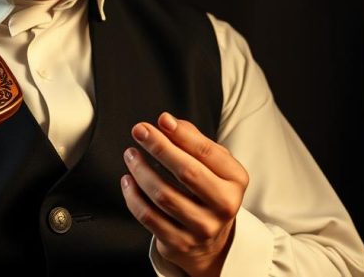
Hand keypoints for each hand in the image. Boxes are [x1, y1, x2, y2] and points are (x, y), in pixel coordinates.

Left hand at [120, 112, 248, 276]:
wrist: (210, 242)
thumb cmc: (208, 192)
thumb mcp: (214, 165)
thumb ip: (194, 141)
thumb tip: (168, 123)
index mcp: (235, 180)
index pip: (207, 152)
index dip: (182, 134)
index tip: (162, 120)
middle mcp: (224, 206)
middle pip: (187, 172)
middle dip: (159, 147)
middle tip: (139, 131)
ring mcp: (202, 228)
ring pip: (163, 195)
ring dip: (141, 170)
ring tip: (131, 155)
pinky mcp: (180, 244)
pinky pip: (149, 217)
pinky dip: (133, 196)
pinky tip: (128, 181)